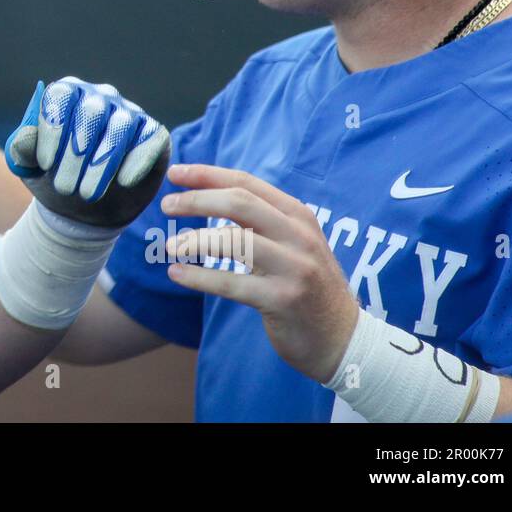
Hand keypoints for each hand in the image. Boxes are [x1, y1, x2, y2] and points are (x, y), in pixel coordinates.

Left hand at [5, 77, 170, 226]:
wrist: (84, 211)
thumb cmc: (55, 179)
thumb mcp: (32, 169)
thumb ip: (23, 150)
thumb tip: (22, 138)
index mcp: (67, 95)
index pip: (61, 95)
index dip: (53, 128)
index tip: (44, 165)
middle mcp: (100, 97)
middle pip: (91, 111)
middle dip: (76, 153)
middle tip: (65, 189)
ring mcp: (130, 113)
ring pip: (121, 126)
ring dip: (103, 163)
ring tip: (87, 195)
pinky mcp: (154, 135)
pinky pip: (151, 138)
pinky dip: (137, 160)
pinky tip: (123, 182)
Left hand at [160, 164, 359, 382]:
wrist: (344, 338)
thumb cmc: (307, 285)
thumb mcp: (293, 244)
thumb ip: (261, 221)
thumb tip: (206, 195)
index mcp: (298, 215)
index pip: (247, 183)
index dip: (207, 175)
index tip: (174, 173)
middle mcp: (298, 236)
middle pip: (240, 203)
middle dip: (197, 200)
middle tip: (166, 205)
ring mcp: (293, 267)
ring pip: (235, 241)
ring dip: (195, 240)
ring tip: (170, 246)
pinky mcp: (283, 300)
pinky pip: (232, 283)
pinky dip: (199, 277)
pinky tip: (177, 273)